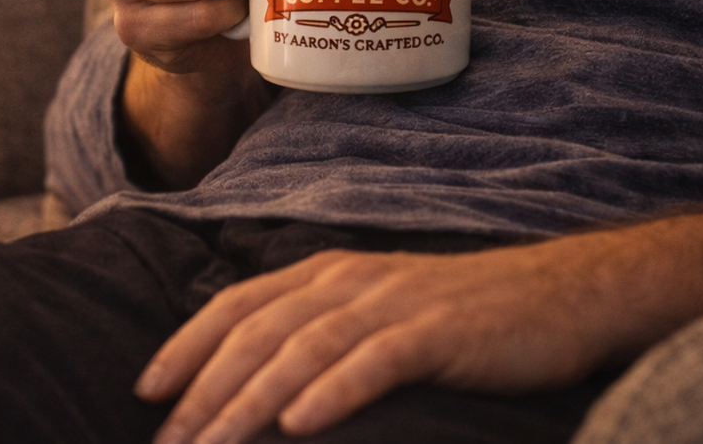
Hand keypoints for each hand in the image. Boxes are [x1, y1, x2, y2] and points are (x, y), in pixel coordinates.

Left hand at [136, 211, 702, 442]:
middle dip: (204, 389)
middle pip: (257, 333)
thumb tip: (258, 380)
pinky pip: (373, 362)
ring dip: (250, 400)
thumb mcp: (376, 311)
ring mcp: (391, 304)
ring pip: (301, 348)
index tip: (145, 391)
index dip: (186, 345)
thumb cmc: (459, 316)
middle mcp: (346, 281)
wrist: (557, 295)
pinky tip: (300, 424)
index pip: (237, 305)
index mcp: (325, 274)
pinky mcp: (436, 333)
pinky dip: (332, 391)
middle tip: (170, 441)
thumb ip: (319, 330)